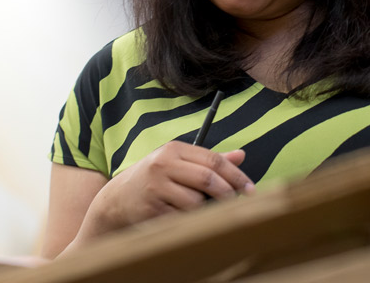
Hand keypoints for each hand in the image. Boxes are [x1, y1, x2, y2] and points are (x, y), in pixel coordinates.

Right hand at [82, 141, 254, 236]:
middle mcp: (163, 164)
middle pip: (207, 179)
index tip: (251, 189)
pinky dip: (188, 219)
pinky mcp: (151, 207)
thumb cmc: (156, 179)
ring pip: (196, 201)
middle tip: (238, 203)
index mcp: (174, 149)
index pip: (213, 160)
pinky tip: (180, 215)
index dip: (236, 175)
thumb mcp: (179, 164)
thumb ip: (209, 160)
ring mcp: (156, 186)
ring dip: (204, 208)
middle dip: (227, 193)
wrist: (118, 200)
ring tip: (197, 207)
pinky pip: (182, 217)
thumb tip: (241, 155)